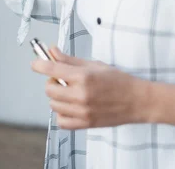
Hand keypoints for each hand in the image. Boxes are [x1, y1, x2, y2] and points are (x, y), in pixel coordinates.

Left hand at [31, 47, 147, 129]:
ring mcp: (83, 111)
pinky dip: (62, 114)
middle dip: (51, 82)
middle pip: (49, 89)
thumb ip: (69, 60)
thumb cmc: (118, 80)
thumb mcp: (94, 65)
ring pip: (53, 104)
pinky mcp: (86, 124)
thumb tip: (51, 51)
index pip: (51, 69)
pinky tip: (70, 107)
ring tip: (69, 93)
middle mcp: (81, 95)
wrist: (139, 101)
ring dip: (57, 97)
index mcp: (83, 77)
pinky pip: (61, 121)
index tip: (35, 64)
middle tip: (61, 80)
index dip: (39, 65)